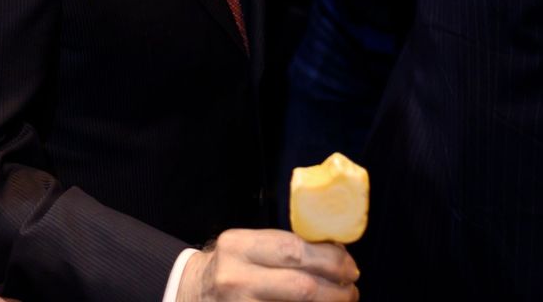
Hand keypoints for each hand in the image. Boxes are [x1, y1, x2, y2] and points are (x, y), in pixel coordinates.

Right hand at [176, 229, 358, 301]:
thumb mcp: (246, 247)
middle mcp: (235, 278)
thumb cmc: (229, 268)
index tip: (350, 266)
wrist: (191, 294)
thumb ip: (283, 247)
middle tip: (352, 289)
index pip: (294, 249)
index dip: (330, 260)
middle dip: (336, 289)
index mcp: (238, 246)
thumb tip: (336, 253)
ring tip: (342, 300)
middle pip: (301, 286)